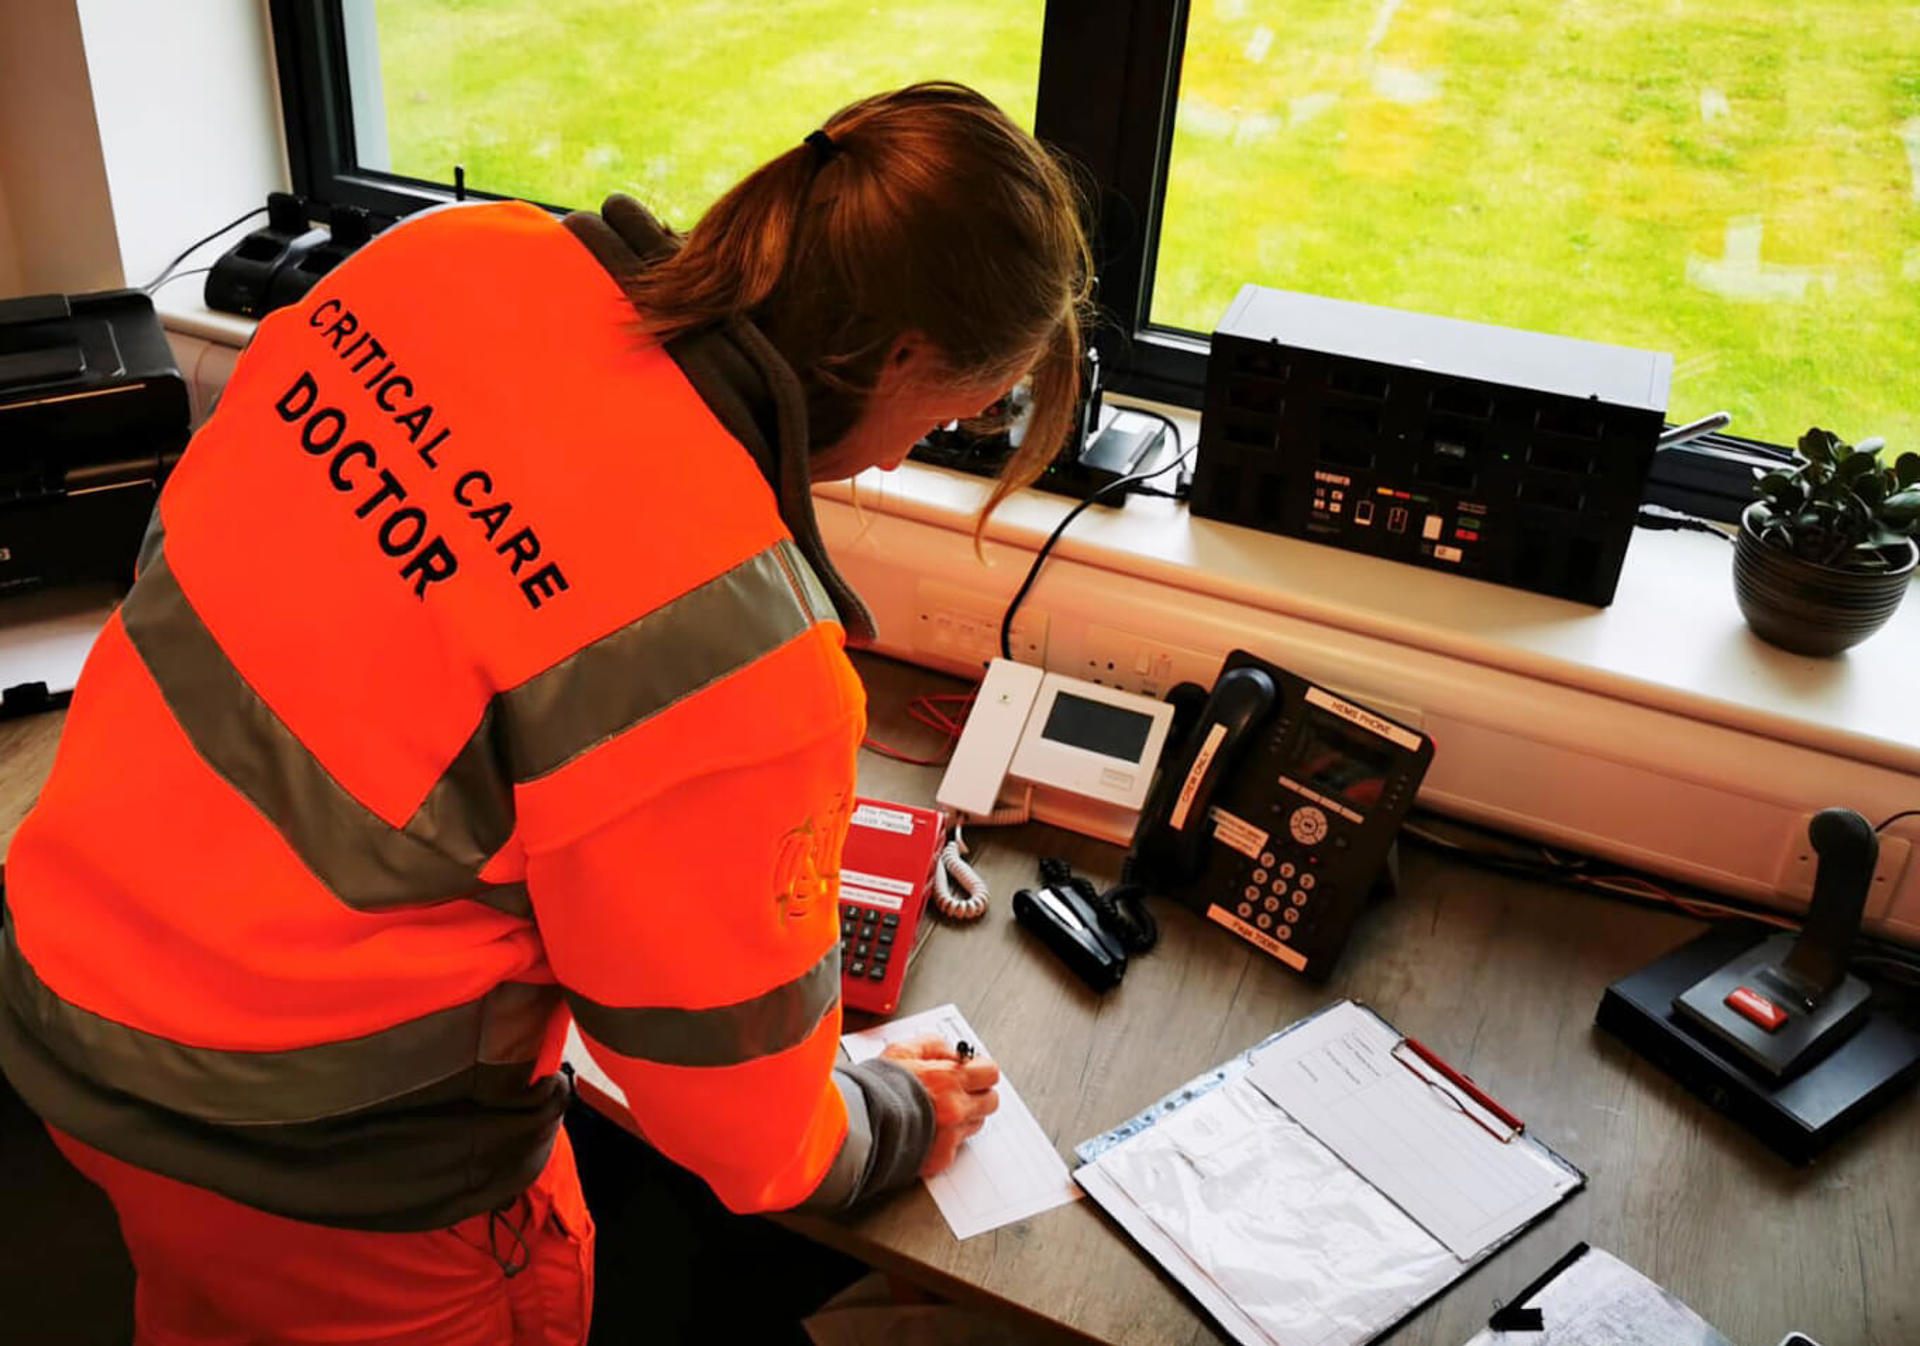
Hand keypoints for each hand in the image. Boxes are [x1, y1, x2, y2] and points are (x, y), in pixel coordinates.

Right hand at [880, 1037, 1000, 1176]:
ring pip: (975, 1124)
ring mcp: (950, 1136)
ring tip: (939, 1111)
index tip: (973, 1070)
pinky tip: (929, 1129)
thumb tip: (949, 1050)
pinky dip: (947, 1138)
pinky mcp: (940, 1157)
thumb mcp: (901, 1051)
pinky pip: (956, 1146)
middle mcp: (955, 1110)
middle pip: (990, 1101)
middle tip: (962, 1090)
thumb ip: (931, 1045)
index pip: (990, 1073)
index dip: (981, 1070)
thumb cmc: (875, 1090)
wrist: (857, 1127)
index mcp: (950, 1080)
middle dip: (978, 1093)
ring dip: (965, 1116)